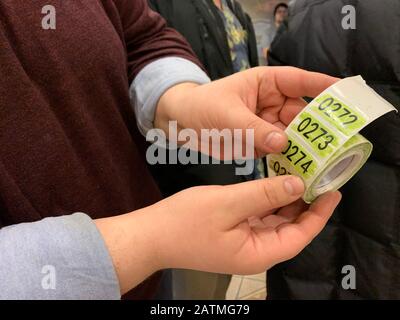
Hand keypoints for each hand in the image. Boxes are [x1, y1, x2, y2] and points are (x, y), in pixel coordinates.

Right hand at [96, 176, 340, 293]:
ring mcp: (244, 244)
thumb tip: (297, 185)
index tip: (333, 190)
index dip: (319, 214)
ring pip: (276, 222)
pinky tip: (273, 183)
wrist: (152, 235)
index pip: (301, 235)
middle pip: (291, 229)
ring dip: (287, 201)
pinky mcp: (234, 234)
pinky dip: (269, 201)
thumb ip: (264, 193)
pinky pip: (260, 218)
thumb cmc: (186, 221)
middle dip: (306, 204)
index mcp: (258, 252)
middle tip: (318, 177)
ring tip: (300, 176)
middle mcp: (256, 252)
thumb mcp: (227, 203)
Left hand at [155, 66, 337, 157]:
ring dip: (305, 148)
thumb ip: (254, 129)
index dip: (323, 87)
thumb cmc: (202, 107)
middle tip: (336, 144)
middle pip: (301, 114)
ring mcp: (267, 124)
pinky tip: (300, 170)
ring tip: (322, 161)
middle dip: (317, 128)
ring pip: (293, 135)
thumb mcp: (227, 115)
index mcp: (266, 84)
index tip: (346, 95)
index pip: (299, 81)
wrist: (182, 125)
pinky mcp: (260, 142)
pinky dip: (289, 159)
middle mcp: (271, 103)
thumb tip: (283, 143)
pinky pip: (280, 150)